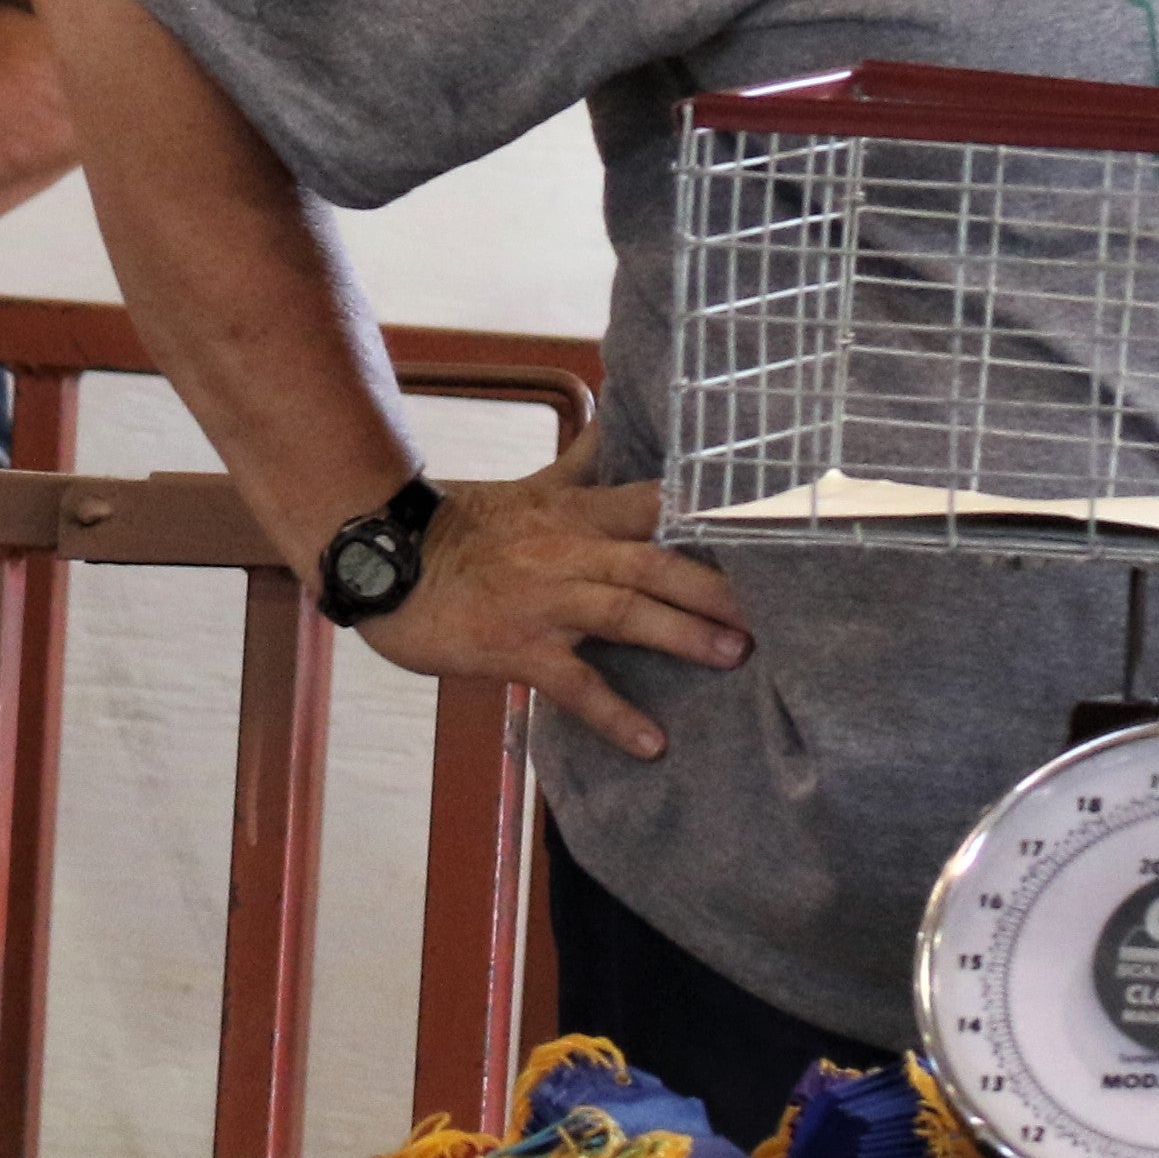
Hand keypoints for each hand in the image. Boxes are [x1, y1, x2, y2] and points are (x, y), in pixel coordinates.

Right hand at [355, 438, 751, 759]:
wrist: (384, 556)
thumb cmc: (458, 526)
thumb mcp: (526, 487)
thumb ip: (580, 463)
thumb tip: (614, 415)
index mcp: (574, 513)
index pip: (656, 505)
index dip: (712, 516)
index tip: (767, 529)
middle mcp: (568, 551)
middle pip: (656, 562)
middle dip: (717, 587)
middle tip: (774, 612)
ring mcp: (544, 600)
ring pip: (625, 612)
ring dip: (682, 634)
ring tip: (734, 657)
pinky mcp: (516, 647)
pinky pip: (573, 684)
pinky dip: (614, 714)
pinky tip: (651, 742)